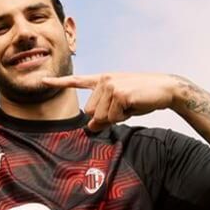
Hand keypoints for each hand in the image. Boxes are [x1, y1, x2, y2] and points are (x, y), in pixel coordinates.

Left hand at [42, 73, 183, 131]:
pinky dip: (125, 116)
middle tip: (125, 107)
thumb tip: (90, 128)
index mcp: (103, 80)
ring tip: (131, 105)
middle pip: (91, 112)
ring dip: (117, 117)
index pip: (77, 81)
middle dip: (106, 117)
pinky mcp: (120, 94)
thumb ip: (103, 115)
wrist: (165, 89)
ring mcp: (111, 86)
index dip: (59, 82)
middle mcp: (104, 80)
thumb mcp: (120, 107)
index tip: (44, 80)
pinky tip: (135, 105)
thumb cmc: (143, 97)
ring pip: (101, 117)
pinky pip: (113, 117)